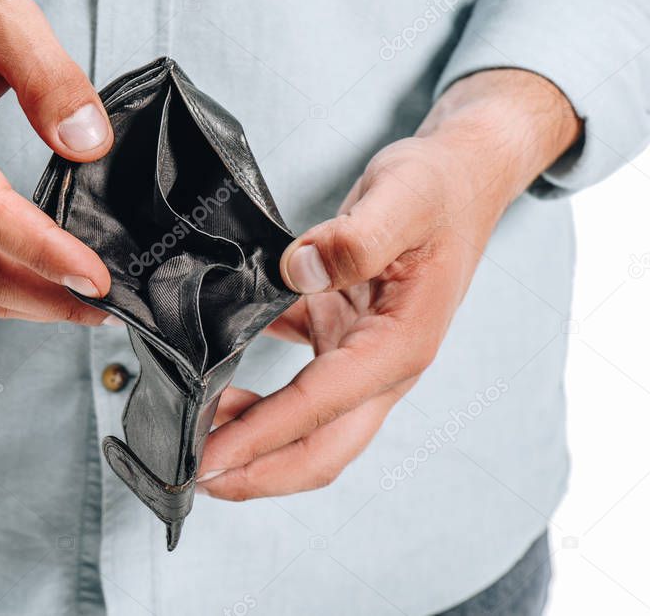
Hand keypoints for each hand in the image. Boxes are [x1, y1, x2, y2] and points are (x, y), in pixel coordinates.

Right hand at [0, 0, 115, 323]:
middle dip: (46, 297)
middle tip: (111, 306)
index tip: (95, 278)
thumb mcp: (5, 20)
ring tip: (93, 307)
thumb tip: (89, 145)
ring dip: (33, 304)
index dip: (43, 252)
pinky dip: (15, 289)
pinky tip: (56, 288)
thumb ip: (51, 77)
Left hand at [196, 69, 580, 499]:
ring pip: (307, 425)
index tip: (209, 457)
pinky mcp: (341, 337)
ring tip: (195, 435)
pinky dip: (256, 397)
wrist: (462, 176)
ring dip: (254, 440)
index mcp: (400, 345)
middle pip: (321, 447)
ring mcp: (362, 356)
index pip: (321, 406)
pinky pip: (297, 385)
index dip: (261, 436)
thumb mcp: (402, 198)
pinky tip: (216, 386)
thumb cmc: (439, 187)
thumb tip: (299, 269)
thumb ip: (357, 238)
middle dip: (258, 472)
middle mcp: (383, 365)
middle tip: (192, 477)